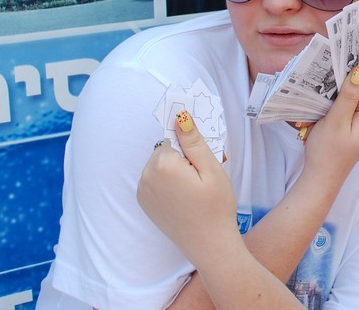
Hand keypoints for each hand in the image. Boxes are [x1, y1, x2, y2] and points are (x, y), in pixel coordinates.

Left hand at [137, 111, 239, 267]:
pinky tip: (183, 199)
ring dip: (174, 171)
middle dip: (182, 158)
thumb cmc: (216, 206)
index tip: (202, 165)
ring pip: (159, 165)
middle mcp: (146, 176)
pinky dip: (167, 183)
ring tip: (193, 191)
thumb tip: (180, 115)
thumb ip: (193, 140)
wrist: (209, 245)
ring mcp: (142, 191)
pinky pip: (155, 180)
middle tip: (201, 179)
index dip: (190, 148)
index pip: (173, 137)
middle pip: (165, 150)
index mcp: (162, 164)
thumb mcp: (211, 168)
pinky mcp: (144, 203)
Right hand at [300, 62, 358, 183]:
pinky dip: (334, 94)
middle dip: (347, 72)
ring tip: (324, 66)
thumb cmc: (328, 152)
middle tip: (332, 54)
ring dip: (338, 83)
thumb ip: (349, 95)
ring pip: (351, 92)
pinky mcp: (349, 121)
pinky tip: (321, 86)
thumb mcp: (337, 120)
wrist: (320, 177)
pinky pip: (344, 101)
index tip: (350, 48)